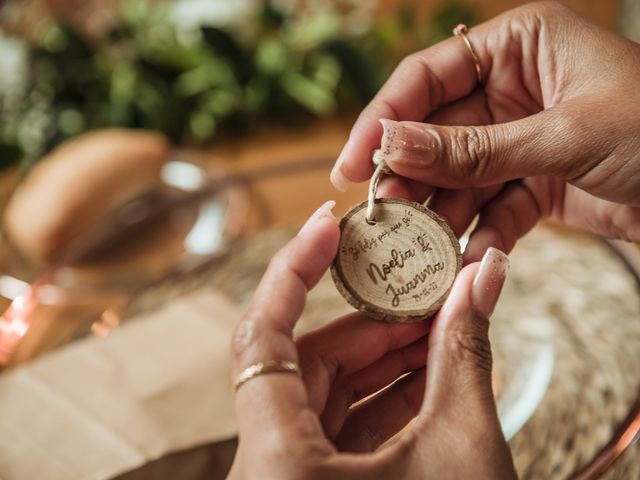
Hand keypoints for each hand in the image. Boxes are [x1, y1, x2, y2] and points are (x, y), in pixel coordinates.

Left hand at [228, 202, 515, 478]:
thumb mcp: (462, 447)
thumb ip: (465, 355)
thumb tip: (483, 277)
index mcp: (280, 462)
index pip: (261, 337)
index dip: (292, 270)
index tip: (324, 226)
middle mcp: (268, 469)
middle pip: (303, 362)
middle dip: (371, 326)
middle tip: (423, 295)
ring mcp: (287, 477)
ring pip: (323, 392)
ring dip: (383, 360)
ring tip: (437, 330)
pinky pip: (338, 425)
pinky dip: (383, 397)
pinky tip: (429, 373)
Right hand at [330, 1, 639, 262]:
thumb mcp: (564, 135)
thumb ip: (474, 147)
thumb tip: (391, 146)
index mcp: (518, 45)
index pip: (428, 77)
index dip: (384, 119)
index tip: (353, 164)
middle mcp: (511, 88)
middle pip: (435, 133)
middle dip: (408, 178)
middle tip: (380, 217)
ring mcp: (519, 139)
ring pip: (456, 177)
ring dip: (437, 215)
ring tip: (415, 251)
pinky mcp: (532, 183)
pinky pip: (489, 208)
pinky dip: (477, 237)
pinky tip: (464, 262)